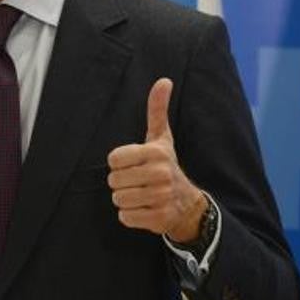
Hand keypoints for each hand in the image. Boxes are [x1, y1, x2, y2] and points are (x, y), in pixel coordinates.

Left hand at [107, 78, 207, 242]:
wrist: (186, 203)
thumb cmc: (166, 165)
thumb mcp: (161, 137)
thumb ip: (157, 109)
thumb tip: (164, 80)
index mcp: (157, 153)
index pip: (114, 159)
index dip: (120, 163)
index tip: (134, 164)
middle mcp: (161, 174)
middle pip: (114, 180)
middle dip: (121, 182)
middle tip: (138, 181)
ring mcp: (161, 198)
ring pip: (118, 199)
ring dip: (125, 199)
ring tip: (141, 195)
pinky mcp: (158, 219)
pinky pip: (125, 217)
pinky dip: (130, 215)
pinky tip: (144, 209)